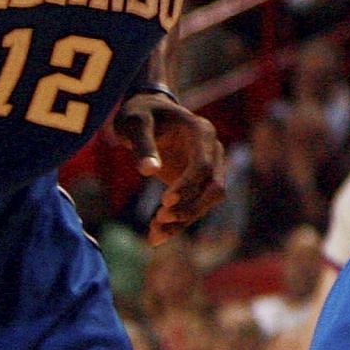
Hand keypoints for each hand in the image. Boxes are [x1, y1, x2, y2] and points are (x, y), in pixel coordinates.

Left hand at [115, 92, 225, 244]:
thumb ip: (143, 145)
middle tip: (159, 217)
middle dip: (190, 207)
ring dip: (184, 220)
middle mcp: (212, 150)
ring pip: (207, 202)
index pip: (205, 165)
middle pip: (214, 187)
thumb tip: (149, 172)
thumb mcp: (135, 122)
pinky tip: (155, 236)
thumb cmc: (140, 113)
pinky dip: (178, 223)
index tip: (164, 202)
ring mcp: (209, 167)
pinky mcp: (197, 182)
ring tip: (154, 234)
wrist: (148, 112)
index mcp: (202, 131)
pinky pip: (194, 206)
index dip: (188, 185)